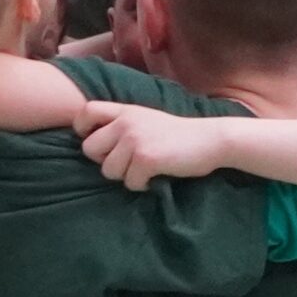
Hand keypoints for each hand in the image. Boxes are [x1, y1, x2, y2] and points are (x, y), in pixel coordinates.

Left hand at [77, 101, 225, 190]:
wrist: (212, 139)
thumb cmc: (178, 134)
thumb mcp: (146, 119)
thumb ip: (122, 125)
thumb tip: (94, 144)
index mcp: (125, 110)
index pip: (85, 112)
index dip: (83, 130)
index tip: (101, 142)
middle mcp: (126, 122)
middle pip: (89, 149)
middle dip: (105, 161)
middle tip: (128, 162)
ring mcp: (134, 140)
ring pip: (108, 171)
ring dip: (125, 176)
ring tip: (146, 168)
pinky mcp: (146, 159)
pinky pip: (129, 182)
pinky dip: (142, 185)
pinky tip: (156, 176)